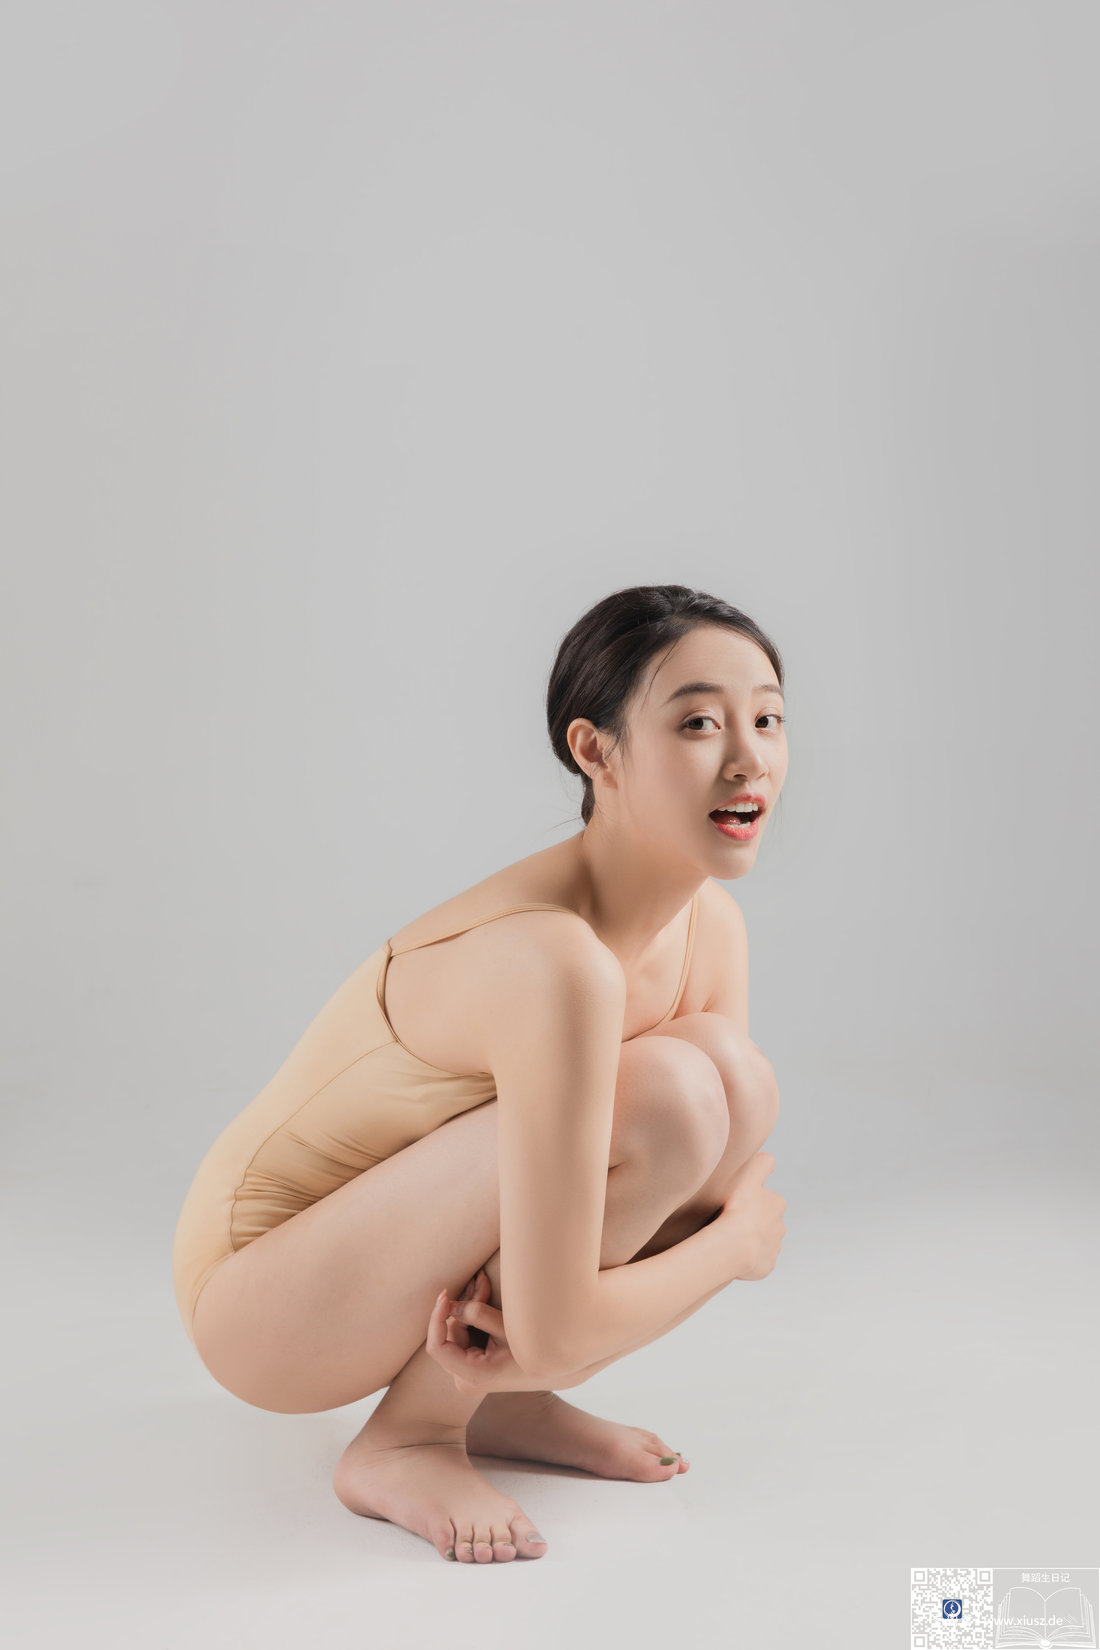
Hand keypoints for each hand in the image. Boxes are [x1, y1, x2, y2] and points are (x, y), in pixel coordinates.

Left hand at [426, 1267, 551, 1394]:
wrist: (552, 1370)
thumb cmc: (533, 1349)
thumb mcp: (506, 1329)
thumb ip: (478, 1315)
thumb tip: (450, 1304)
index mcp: (472, 1374)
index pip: (437, 1347)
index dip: (436, 1319)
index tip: (445, 1295)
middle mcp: (464, 1379)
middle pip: (450, 1335)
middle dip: (463, 1305)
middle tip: (481, 1279)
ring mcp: (467, 1375)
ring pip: (458, 1333)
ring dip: (469, 1308)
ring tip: (485, 1284)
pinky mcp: (472, 1367)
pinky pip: (465, 1337)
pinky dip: (473, 1319)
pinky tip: (484, 1297)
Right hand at [716, 1150, 787, 1281]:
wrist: (734, 1245)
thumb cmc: (737, 1208)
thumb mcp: (749, 1175)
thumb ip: (761, 1163)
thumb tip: (769, 1159)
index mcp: (777, 1204)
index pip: (767, 1199)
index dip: (753, 1201)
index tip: (739, 1204)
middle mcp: (780, 1226)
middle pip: (766, 1222)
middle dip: (753, 1223)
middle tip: (731, 1222)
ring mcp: (774, 1248)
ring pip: (762, 1243)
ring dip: (750, 1241)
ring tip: (730, 1240)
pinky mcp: (767, 1266)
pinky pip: (757, 1262)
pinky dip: (748, 1260)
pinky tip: (733, 1255)